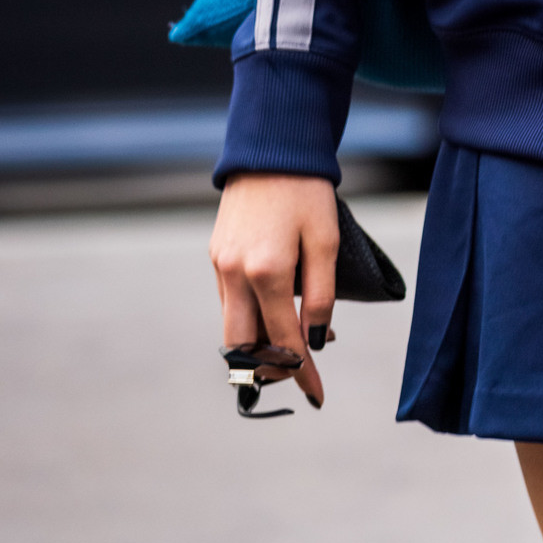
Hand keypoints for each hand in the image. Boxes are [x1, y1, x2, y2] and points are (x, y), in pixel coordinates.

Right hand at [210, 174, 339, 408]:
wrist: (271, 147)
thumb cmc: (307, 191)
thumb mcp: (327, 240)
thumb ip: (321, 294)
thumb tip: (315, 340)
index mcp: (267, 272)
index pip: (283, 341)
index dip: (301, 372)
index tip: (317, 395)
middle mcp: (235, 274)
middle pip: (242, 347)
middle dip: (269, 370)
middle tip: (299, 374)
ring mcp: (220, 265)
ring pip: (232, 326)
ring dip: (259, 343)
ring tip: (296, 342)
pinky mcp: (215, 255)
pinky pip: (229, 302)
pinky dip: (250, 317)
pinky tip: (277, 312)